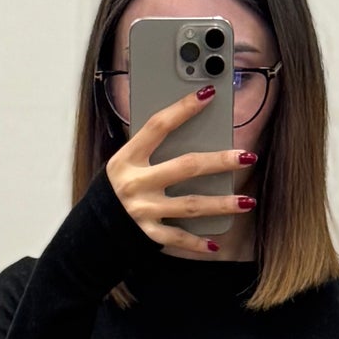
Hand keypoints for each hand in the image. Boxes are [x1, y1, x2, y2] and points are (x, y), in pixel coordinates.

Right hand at [106, 84, 257, 254]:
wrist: (91, 227)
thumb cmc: (116, 188)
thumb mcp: (125, 164)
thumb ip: (151, 151)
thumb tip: (193, 135)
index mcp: (127, 158)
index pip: (159, 126)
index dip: (184, 108)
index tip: (209, 94)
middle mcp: (135, 183)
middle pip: (186, 166)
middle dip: (219, 161)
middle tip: (247, 156)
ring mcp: (142, 210)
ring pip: (190, 205)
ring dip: (221, 204)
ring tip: (247, 202)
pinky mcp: (146, 234)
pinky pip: (177, 238)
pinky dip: (196, 244)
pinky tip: (215, 244)